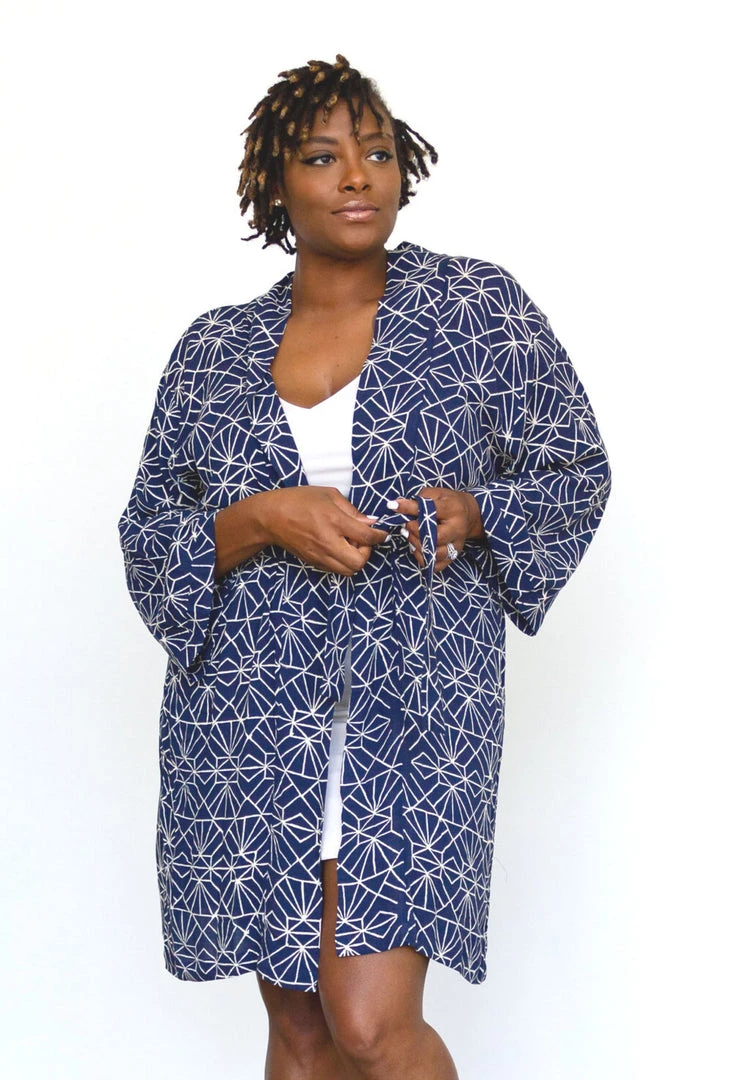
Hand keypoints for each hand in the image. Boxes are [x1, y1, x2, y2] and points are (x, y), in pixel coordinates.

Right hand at [259, 486, 387, 575]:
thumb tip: (369, 522)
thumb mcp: (329, 495)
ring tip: (349, 545)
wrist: (270, 517)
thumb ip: (352, 510)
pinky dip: (342, 563)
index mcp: (334, 520)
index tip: (381, 533)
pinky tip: (338, 548)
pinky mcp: (313, 561)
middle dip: (367, 552)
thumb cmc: (298, 500)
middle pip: (359, 561)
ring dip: (355, 560)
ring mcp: (320, 554)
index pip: (366, 536)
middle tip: (362, 540)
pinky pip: (335, 570)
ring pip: (348, 571)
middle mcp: (328, 541)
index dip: (379, 536)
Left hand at [391, 487, 485, 572]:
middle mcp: (457, 530)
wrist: (468, 515)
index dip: (410, 510)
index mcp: (453, 510)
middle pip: (435, 538)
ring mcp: (456, 546)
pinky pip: (436, 566)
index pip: (431, 511)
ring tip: (410, 537)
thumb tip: (395, 506)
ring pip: (434, 554)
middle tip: (405, 526)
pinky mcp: (452, 557)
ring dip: (417, 546)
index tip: (394, 506)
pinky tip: (417, 548)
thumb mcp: (435, 494)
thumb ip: (418, 500)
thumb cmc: (448, 502)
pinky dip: (423, 559)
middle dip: (415, 532)